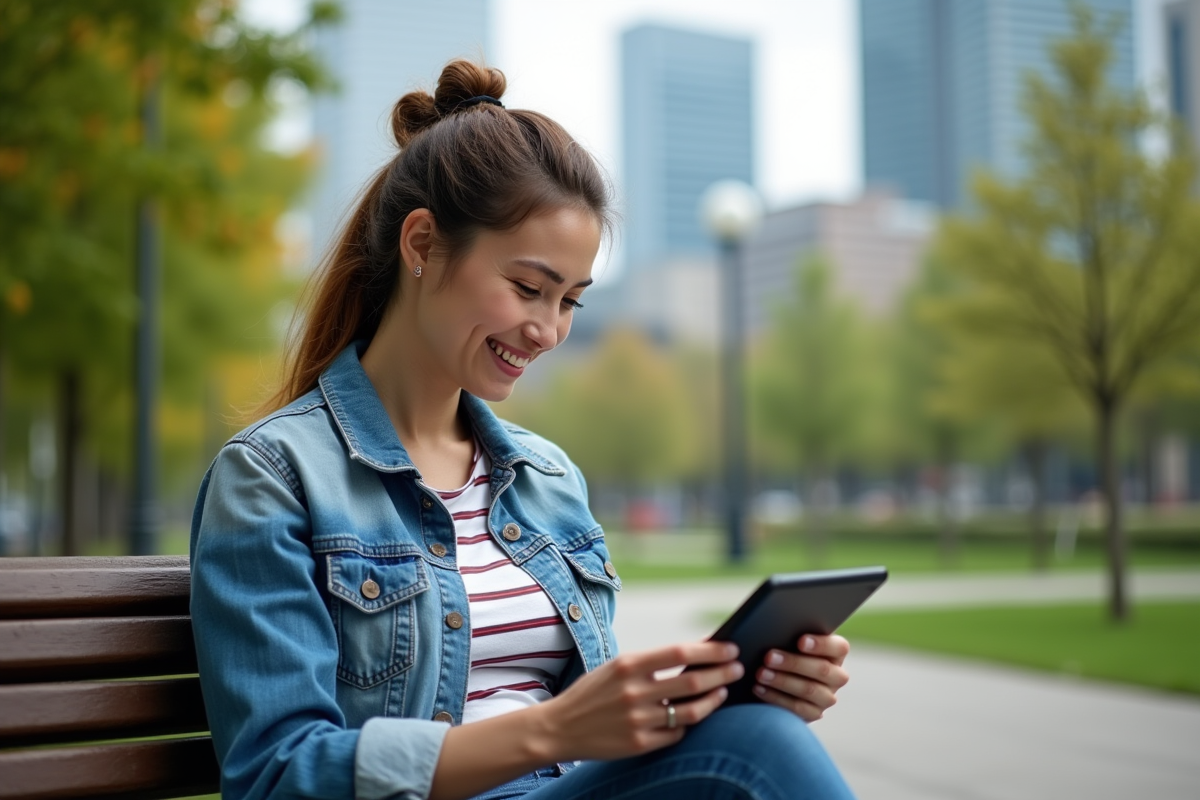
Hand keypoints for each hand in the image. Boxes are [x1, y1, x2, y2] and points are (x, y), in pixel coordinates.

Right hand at [537, 641, 742, 761]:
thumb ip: (651, 662)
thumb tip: (695, 653)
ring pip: (691, 712)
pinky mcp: (639, 744)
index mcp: (628, 665)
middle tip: (737, 669)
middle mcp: (634, 692)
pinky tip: (693, 716)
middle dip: (722, 674)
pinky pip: (676, 734)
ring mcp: (637, 720)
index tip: (730, 648)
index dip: (710, 650)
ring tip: (722, 692)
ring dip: (713, 701)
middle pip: (692, 682)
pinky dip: (688, 725)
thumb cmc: (593, 692)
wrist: (559, 727)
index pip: (680, 652)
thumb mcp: (617, 667)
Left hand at [752, 634, 849, 721]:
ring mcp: (827, 697)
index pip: (838, 647)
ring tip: (761, 673)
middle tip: (768, 657)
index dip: (821, 644)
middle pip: (822, 670)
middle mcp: (837, 676)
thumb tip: (775, 628)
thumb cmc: (785, 649)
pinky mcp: (814, 713)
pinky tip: (759, 688)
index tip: (800, 641)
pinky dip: (775, 698)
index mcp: (836, 653)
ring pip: (809, 690)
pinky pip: (797, 708)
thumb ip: (789, 634)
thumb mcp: (790, 640)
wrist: (779, 679)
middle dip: (793, 663)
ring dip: (782, 681)